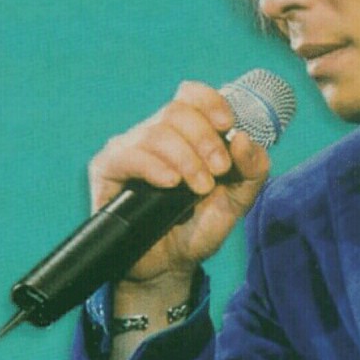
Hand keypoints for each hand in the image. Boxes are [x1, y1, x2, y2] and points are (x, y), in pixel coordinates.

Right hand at [88, 80, 269, 286]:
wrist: (172, 265)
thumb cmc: (201, 224)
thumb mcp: (239, 198)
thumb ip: (253, 168)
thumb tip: (243, 138)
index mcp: (187, 131)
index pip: (191, 94)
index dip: (210, 101)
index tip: (227, 125)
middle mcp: (156, 133)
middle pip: (177, 110)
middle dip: (206, 140)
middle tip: (218, 172)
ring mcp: (130, 148)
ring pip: (157, 132)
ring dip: (186, 159)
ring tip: (199, 188)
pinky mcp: (107, 170)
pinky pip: (128, 155)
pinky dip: (155, 166)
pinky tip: (170, 183)